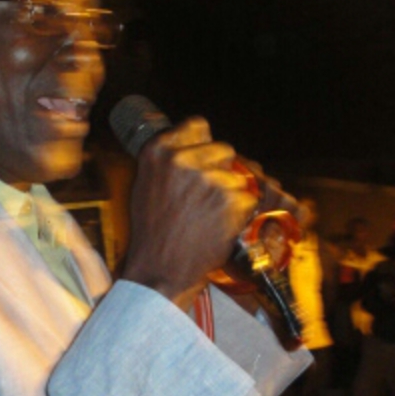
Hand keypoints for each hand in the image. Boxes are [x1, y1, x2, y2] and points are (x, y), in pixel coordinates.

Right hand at [120, 117, 259, 309]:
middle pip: (224, 149)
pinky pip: (248, 199)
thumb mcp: (145, 186)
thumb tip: (191, 146)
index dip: (203, 142)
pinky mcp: (231, 200)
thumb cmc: (151, 233)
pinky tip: (220, 227)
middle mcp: (182, 160)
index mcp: (158, 152)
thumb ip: (167, 163)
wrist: (161, 269)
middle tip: (208, 197)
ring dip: (232, 195)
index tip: (205, 156)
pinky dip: (240, 214)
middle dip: (222, 170)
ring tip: (210, 217)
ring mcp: (209, 179)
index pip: (197, 125)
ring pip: (238, 177)